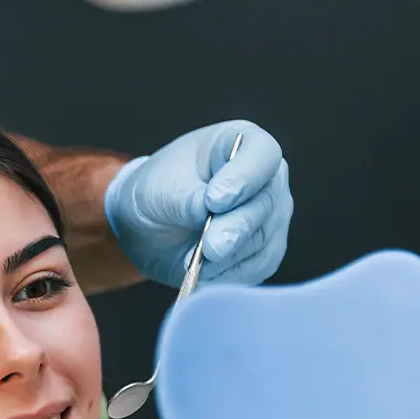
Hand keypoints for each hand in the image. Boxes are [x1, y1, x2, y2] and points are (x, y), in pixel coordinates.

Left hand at [103, 119, 291, 288]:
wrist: (148, 225)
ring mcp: (270, 215)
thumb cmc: (157, 191)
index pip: (263, 155)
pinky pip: (258, 266)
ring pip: (264, 239)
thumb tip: (209, 215)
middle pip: (267, 203)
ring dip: (228, 257)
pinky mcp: (265, 249)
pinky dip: (229, 275)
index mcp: (242, 143)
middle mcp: (266, 178)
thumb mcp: (161, 189)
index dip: (244, 178)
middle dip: (235, 228)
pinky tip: (203, 274)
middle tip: (210, 247)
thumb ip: (187, 200)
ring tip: (194, 263)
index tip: (214, 200)